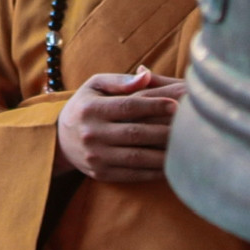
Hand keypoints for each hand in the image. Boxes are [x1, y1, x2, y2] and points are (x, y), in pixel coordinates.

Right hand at [55, 66, 186, 182]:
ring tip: (185, 147)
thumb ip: (120, 81)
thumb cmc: (85, 106)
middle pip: (136, 133)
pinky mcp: (101, 174)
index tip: (177, 104)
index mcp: (91, 108)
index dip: (154, 105)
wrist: (60, 140)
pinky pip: (133, 174)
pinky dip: (154, 171)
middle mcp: (91, 133)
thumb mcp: (94, 86)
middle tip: (189, 126)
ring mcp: (96, 156)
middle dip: (165, 130)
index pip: (128, 106)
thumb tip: (147, 75)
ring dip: (164, 153)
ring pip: (137, 157)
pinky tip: (170, 164)